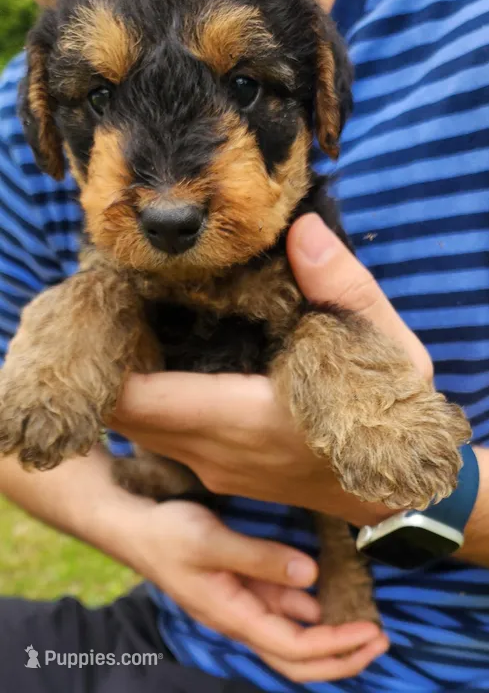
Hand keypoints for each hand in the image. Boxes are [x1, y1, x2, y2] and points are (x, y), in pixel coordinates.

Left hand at [113, 214, 431, 523]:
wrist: (397, 495)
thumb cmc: (388, 418)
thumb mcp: (382, 345)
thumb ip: (341, 286)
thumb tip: (300, 228)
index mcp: (242, 419)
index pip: (136, 398)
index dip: (105, 354)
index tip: (104, 303)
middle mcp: (213, 452)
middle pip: (122, 412)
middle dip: (106, 361)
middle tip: (112, 301)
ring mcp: (212, 469)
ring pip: (137, 429)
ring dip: (123, 383)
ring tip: (131, 324)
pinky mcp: (218, 473)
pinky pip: (159, 438)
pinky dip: (145, 403)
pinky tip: (161, 359)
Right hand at [128, 498, 387, 681]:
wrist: (136, 529)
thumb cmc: (168, 535)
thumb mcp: (211, 541)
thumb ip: (260, 558)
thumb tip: (310, 576)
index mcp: (234, 615)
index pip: (294, 648)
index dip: (336, 646)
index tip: (371, 631)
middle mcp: (240, 618)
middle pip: (297, 657)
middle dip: (341, 655)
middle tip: (381, 638)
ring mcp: (240, 604)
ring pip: (290, 633)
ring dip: (327, 631)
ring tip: (365, 616)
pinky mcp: (239, 587)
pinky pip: (278, 606)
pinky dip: (304, 606)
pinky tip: (321, 590)